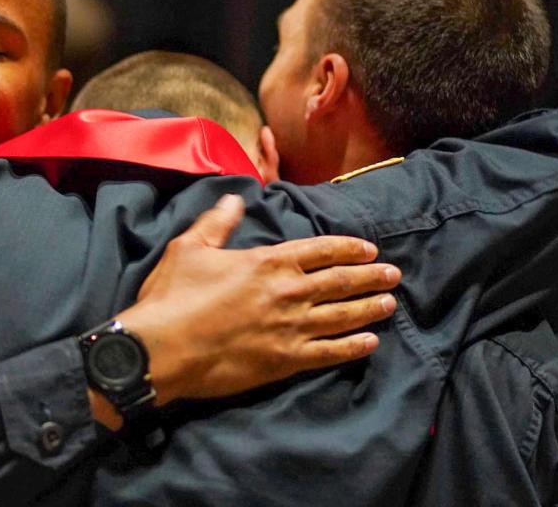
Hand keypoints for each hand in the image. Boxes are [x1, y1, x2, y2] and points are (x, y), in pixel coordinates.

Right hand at [115, 193, 398, 406]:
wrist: (164, 349)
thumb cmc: (173, 295)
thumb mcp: (190, 248)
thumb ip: (217, 222)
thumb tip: (235, 198)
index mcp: (268, 262)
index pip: (320, 250)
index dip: (348, 248)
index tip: (369, 248)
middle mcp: (288, 292)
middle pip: (340, 281)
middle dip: (369, 276)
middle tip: (393, 275)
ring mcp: (290, 328)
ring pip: (342, 316)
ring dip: (369, 308)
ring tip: (390, 304)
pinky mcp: (286, 360)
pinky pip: (329, 353)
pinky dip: (353, 347)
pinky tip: (370, 342)